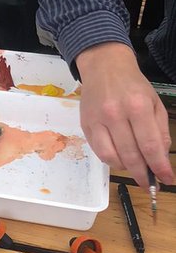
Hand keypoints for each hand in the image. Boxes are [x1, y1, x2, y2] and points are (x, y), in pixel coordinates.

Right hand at [76, 42, 172, 185]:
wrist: (104, 67)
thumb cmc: (133, 85)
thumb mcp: (155, 103)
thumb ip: (160, 131)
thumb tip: (160, 158)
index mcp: (138, 106)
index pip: (150, 145)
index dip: (159, 166)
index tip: (167, 179)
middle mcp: (115, 114)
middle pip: (131, 155)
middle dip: (143, 174)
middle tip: (150, 184)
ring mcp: (97, 120)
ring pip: (112, 157)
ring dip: (126, 168)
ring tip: (135, 167)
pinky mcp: (85, 125)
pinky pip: (99, 152)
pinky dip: (112, 160)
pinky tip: (120, 158)